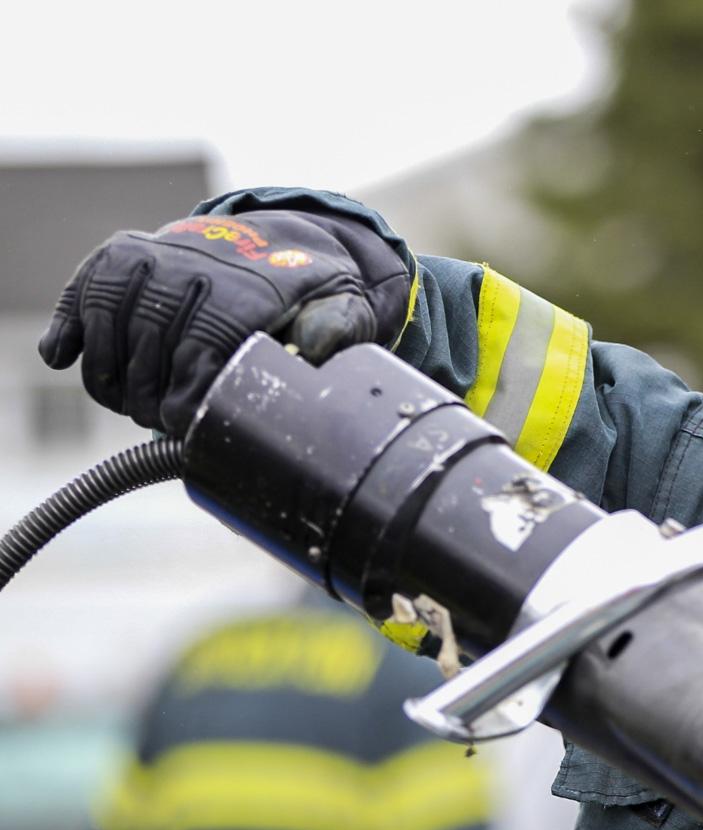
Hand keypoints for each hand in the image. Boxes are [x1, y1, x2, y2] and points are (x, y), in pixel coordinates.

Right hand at [39, 210, 410, 434]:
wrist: (278, 241)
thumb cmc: (311, 293)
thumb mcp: (346, 307)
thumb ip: (339, 328)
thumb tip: (315, 346)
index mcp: (252, 284)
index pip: (204, 345)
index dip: (187, 394)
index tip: (184, 423)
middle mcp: (198, 263)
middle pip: (151, 340)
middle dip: (147, 394)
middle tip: (156, 422)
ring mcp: (157, 254)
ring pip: (110, 320)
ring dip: (109, 374)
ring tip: (128, 404)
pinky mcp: (122, 253)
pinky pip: (84, 291)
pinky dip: (68, 327)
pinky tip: (63, 356)